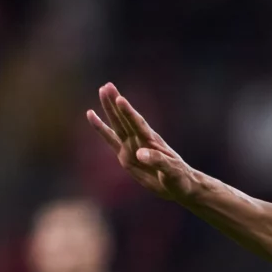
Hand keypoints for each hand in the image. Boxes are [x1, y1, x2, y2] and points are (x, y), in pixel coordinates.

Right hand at [87, 83, 200, 202]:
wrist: (179, 185)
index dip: (129, 113)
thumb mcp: (171, 170)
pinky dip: (101, 128)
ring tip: (101, 91)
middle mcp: (140, 140)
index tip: (120, 99)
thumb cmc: (179, 177)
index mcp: (152, 142)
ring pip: (117, 124)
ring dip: (109, 109)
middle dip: (115, 103)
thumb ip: (157, 161)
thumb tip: (139, 154)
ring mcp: (131, 146)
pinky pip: (110, 139)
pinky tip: (92, 116)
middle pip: (125, 119)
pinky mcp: (125, 156)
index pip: (138, 124)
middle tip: (106, 86)